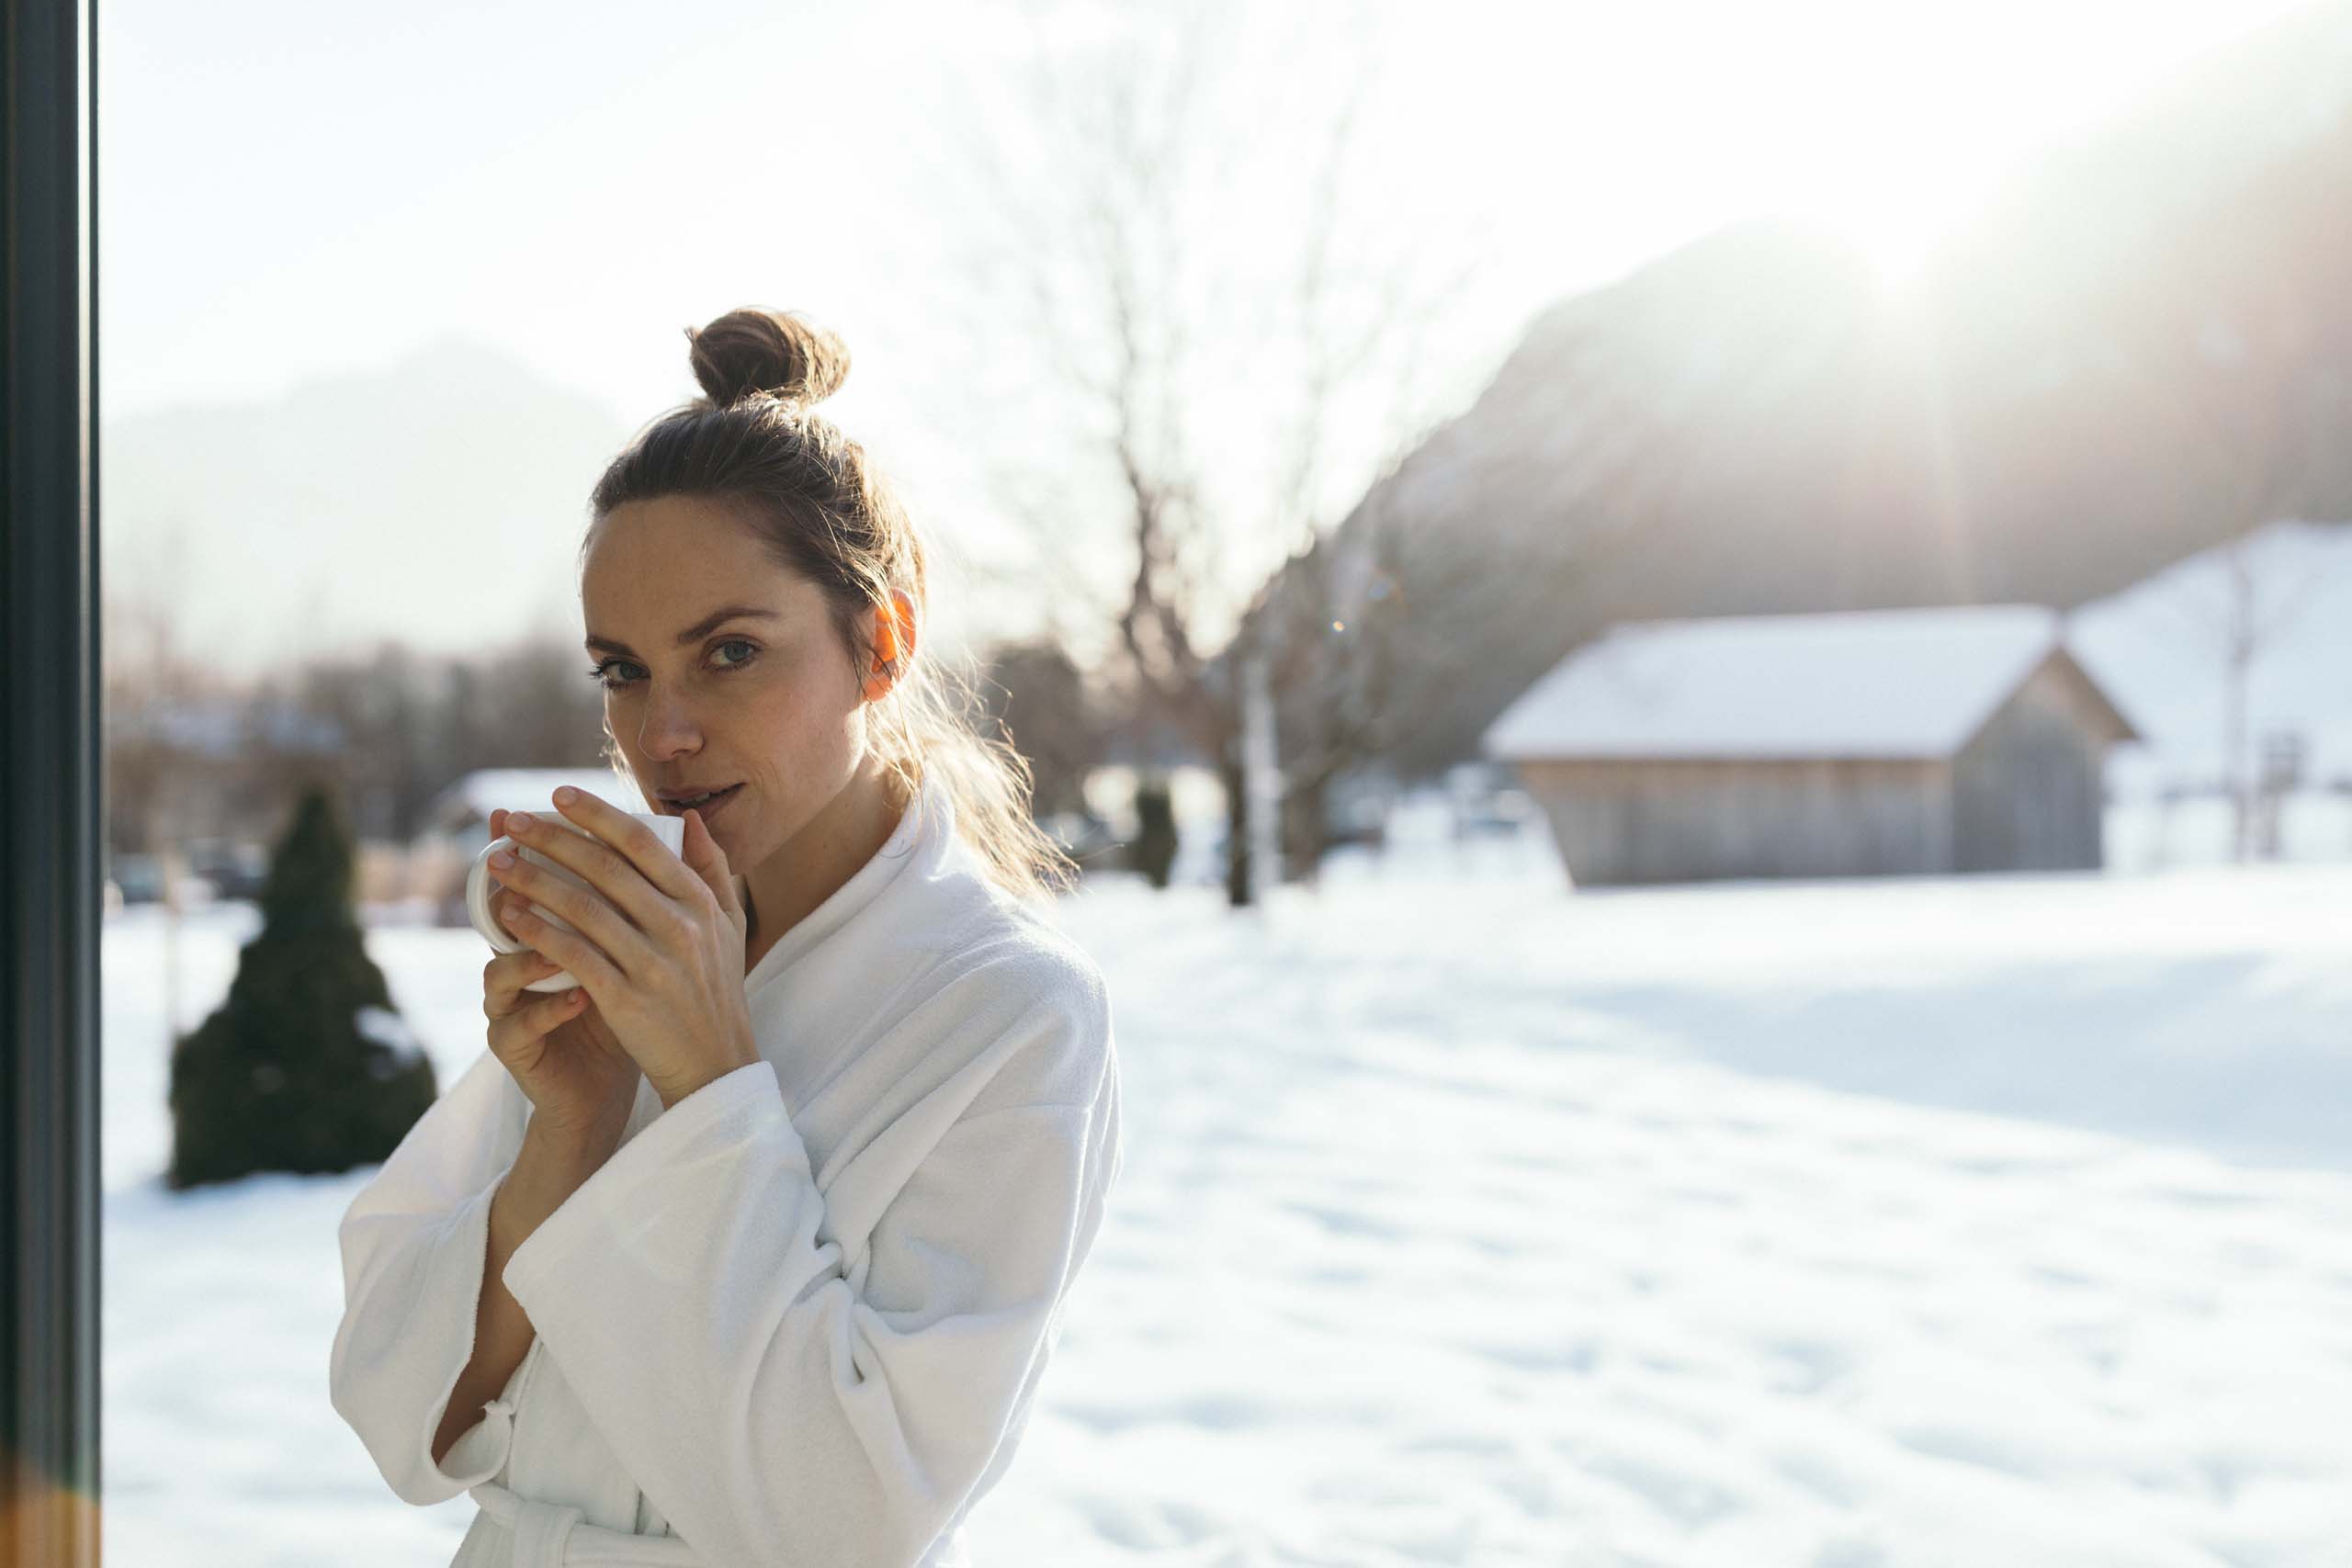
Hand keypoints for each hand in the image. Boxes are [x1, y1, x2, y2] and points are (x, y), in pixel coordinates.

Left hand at [485, 790, 759, 1109]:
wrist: (715, 1065)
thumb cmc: (716, 992)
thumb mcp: (729, 925)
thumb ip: (712, 869)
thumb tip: (690, 817)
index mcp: (700, 902)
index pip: (643, 843)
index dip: (597, 815)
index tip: (558, 796)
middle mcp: (679, 926)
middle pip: (605, 868)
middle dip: (552, 839)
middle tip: (511, 821)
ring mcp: (653, 962)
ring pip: (582, 908)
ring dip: (533, 880)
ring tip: (498, 863)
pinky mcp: (626, 998)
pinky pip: (573, 954)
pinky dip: (539, 931)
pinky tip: (511, 917)